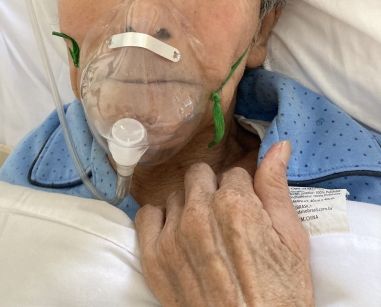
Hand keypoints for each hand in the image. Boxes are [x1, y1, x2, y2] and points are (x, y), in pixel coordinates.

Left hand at [135, 141, 313, 306]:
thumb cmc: (280, 295)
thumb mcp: (292, 241)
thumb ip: (276, 187)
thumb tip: (278, 146)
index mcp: (235, 204)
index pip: (233, 173)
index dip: (241, 192)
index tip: (246, 211)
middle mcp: (199, 213)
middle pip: (200, 176)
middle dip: (213, 191)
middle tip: (225, 220)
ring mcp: (173, 235)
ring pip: (176, 195)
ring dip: (188, 206)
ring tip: (205, 235)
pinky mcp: (153, 257)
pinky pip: (146, 215)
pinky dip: (159, 221)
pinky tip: (176, 236)